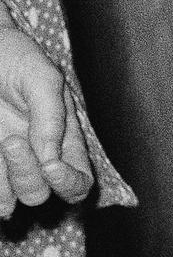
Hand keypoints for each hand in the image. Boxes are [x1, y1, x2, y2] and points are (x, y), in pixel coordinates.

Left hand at [0, 25, 95, 216]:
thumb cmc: (11, 56)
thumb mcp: (40, 76)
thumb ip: (51, 116)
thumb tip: (51, 159)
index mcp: (64, 135)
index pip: (80, 179)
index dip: (70, 183)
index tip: (52, 166)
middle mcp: (36, 154)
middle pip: (41, 193)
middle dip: (28, 175)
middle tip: (10, 140)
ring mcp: (6, 161)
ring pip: (12, 200)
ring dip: (7, 183)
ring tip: (1, 142)